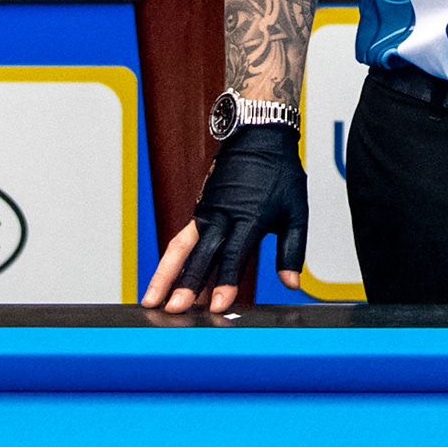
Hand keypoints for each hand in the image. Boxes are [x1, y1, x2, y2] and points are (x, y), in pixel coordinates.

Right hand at [142, 122, 305, 313]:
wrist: (258, 136)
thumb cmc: (279, 173)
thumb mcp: (296, 211)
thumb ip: (292, 250)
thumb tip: (291, 284)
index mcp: (249, 217)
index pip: (234, 255)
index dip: (226, 282)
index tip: (218, 306)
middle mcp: (222, 216)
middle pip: (200, 256)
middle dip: (186, 284)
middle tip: (173, 310)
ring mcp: (207, 213)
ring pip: (180, 248)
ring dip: (164, 275)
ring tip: (151, 300)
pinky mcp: (199, 211)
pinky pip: (181, 241)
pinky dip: (171, 262)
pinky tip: (163, 282)